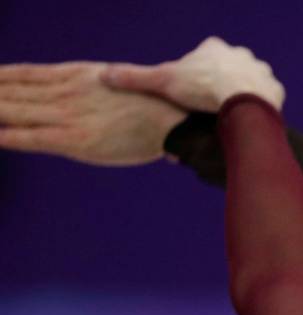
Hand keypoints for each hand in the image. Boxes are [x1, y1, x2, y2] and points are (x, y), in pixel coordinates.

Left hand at [0, 61, 184, 164]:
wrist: (174, 119)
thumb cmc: (153, 104)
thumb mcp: (117, 81)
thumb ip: (92, 85)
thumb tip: (81, 88)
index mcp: (75, 75)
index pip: (23, 73)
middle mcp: (64, 92)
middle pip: (10, 89)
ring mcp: (67, 115)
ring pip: (13, 110)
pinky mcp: (75, 140)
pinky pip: (31, 137)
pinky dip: (7, 136)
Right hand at [103, 37, 283, 113]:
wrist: (243, 102)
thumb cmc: (202, 90)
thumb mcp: (163, 83)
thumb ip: (136, 79)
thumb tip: (103, 75)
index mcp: (214, 48)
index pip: (203, 57)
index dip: (196, 74)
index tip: (192, 90)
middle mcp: (240, 54)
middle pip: (228, 69)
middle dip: (221, 84)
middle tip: (212, 105)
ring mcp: (260, 71)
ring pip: (250, 82)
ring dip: (243, 96)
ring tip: (232, 116)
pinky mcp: (275, 89)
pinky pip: (268, 99)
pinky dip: (260, 109)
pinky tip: (252, 121)